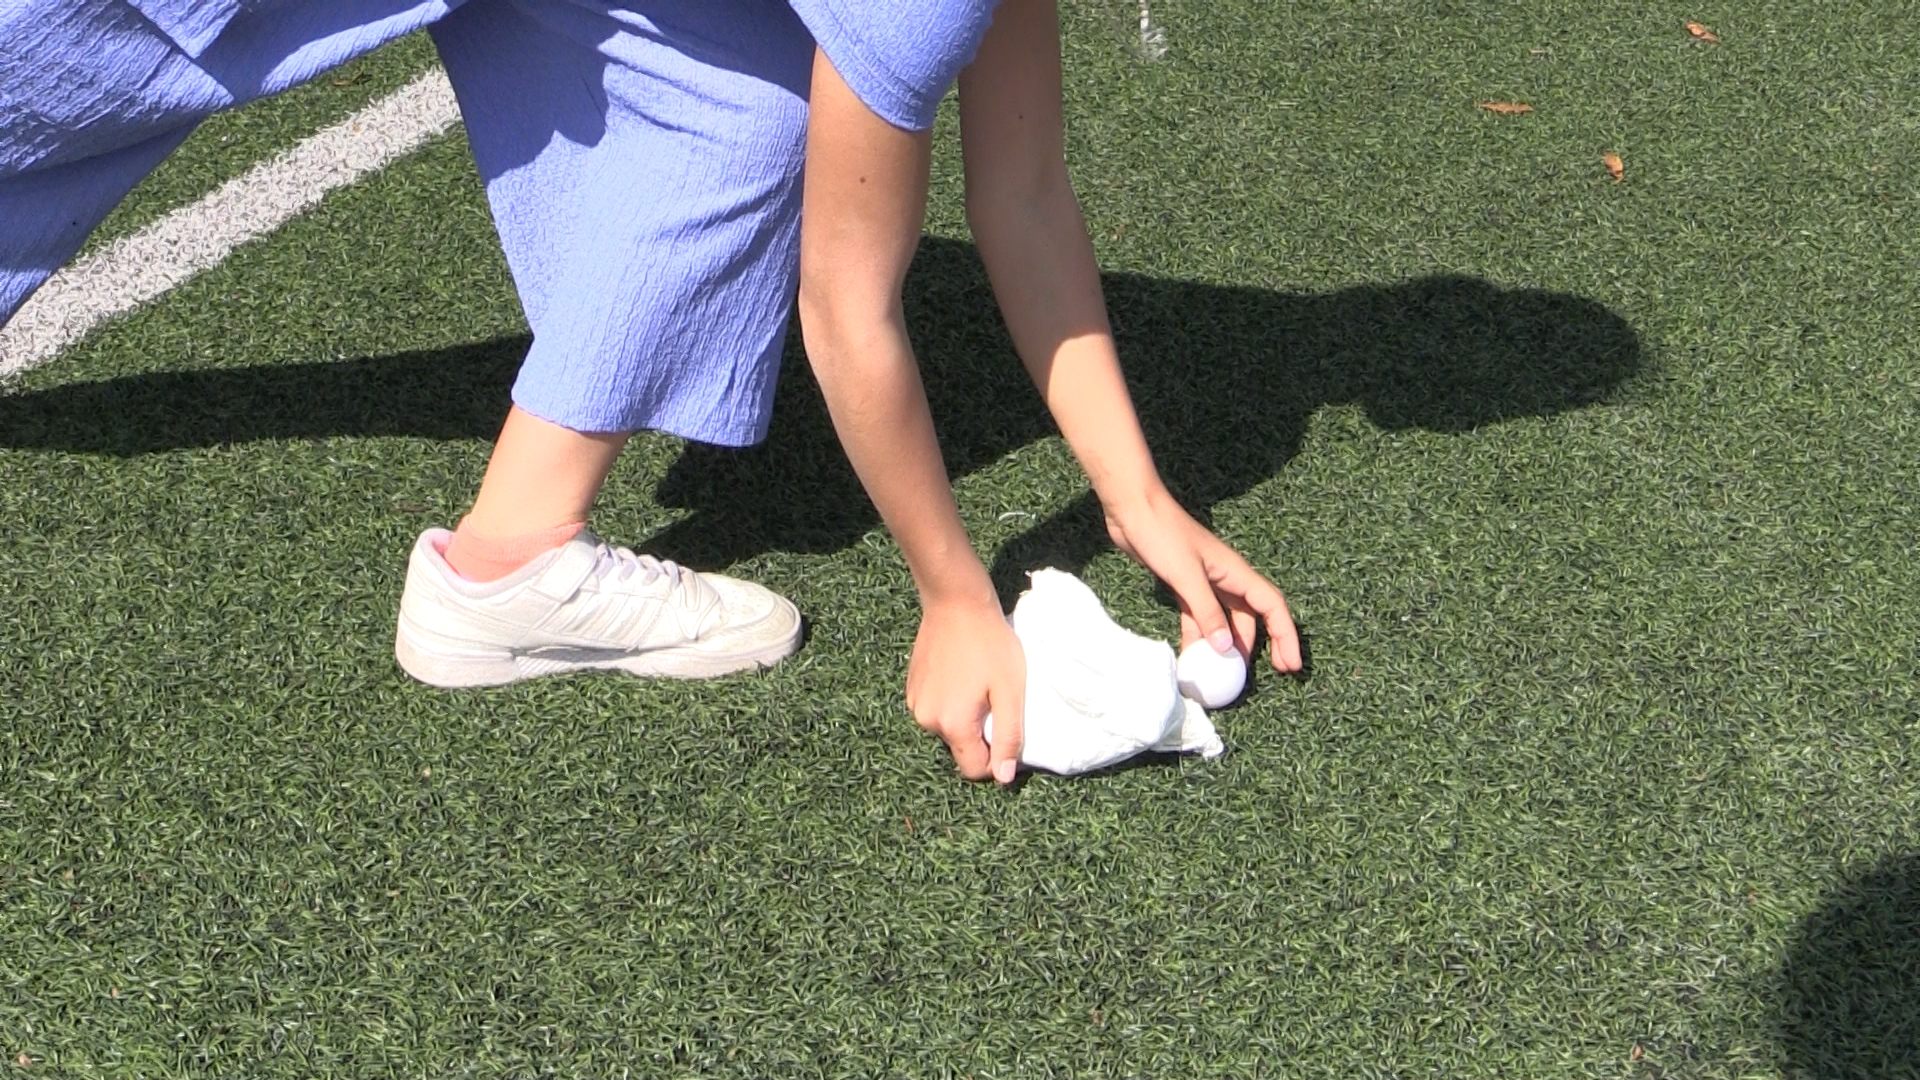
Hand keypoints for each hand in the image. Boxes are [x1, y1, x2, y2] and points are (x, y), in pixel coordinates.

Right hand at [906, 591, 1025, 783]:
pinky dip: (951, 704)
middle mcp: (926, 720)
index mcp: (952, 725)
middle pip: (960, 749)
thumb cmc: (989, 643)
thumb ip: (1009, 737)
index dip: (997, 760)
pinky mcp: (911, 687)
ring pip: (948, 730)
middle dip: (982, 737)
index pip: (974, 770)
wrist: (955, 601)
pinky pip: (936, 710)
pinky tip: (963, 677)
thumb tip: (1004, 778)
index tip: (1009, 732)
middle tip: (997, 702)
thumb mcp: (1010, 691)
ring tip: (980, 687)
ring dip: (966, 719)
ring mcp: (914, 703)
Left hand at [1103, 486, 1303, 672]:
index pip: (1272, 606)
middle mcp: (1226, 579)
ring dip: (1228, 647)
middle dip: (1263, 646)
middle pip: (1252, 618)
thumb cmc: (1163, 535)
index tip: (1290, 665)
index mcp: (1235, 572)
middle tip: (1271, 674)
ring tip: (1228, 676)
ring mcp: (1205, 584)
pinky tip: (1194, 659)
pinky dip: (1199, 639)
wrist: (1132, 511)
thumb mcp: (1186, 576)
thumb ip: (1206, 612)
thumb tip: (1226, 648)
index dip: (1285, 635)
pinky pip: (1199, 619)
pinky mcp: (1184, 588)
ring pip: (1226, 621)